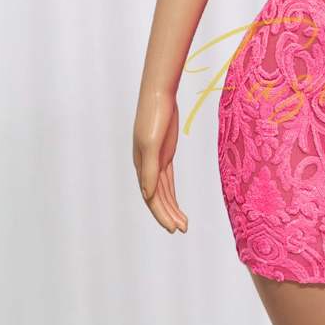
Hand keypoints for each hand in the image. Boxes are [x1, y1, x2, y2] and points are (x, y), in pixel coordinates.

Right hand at [133, 90, 188, 232]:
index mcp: (141, 166)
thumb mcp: (152, 143)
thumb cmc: (154, 116)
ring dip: (172, 208)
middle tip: (182, 229)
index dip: (161, 214)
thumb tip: (149, 195)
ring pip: (163, 191)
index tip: (173, 228)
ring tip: (183, 224)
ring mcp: (156, 160)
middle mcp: (146, 166)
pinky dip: (172, 193)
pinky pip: (167, 180)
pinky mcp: (165, 154)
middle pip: (157, 198)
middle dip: (168, 215)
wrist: (159, 94)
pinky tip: (177, 204)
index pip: (151, 197)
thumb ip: (150, 169)